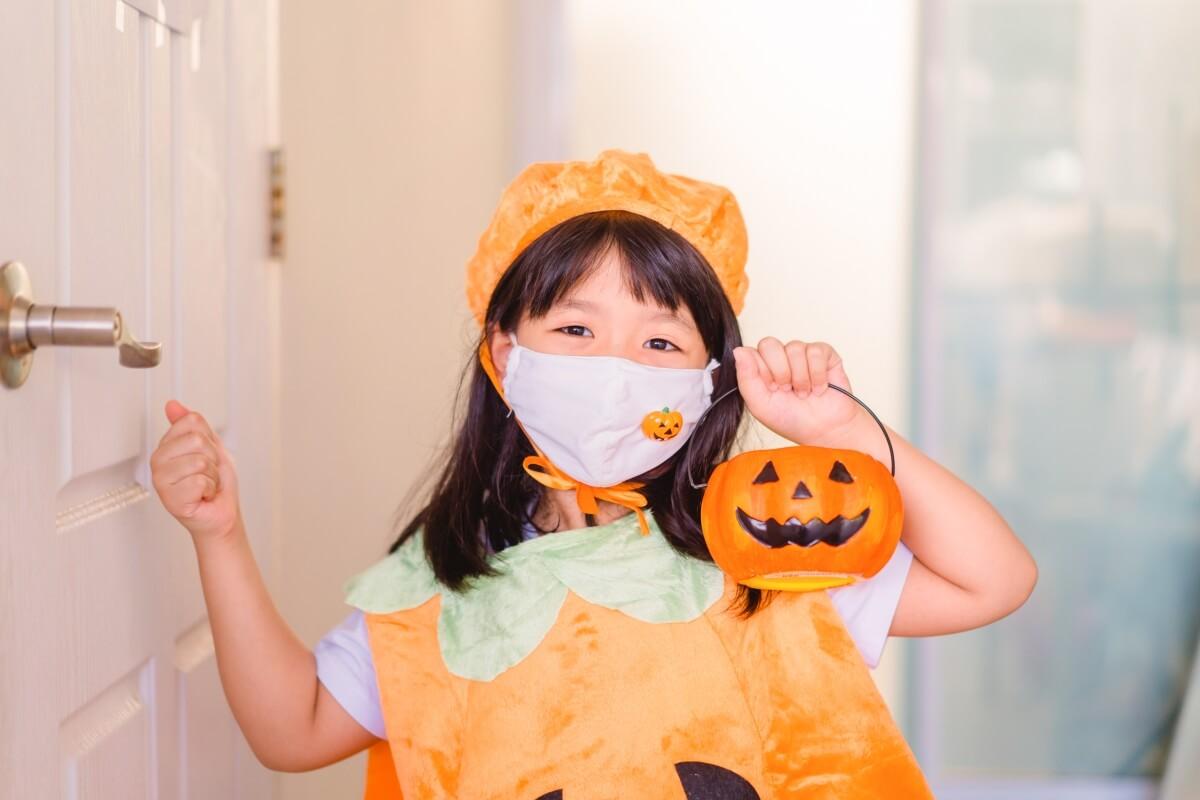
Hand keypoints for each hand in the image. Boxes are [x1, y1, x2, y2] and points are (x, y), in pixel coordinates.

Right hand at [150, 399, 241, 541]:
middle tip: (207, 473)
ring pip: (199, 461)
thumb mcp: (210, 446)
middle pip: (196, 440)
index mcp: (166, 447)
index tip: (206, 455)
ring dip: (212, 476)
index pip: (191, 422)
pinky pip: (199, 481)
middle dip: (212, 458)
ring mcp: (161, 481)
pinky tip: (202, 497)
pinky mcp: (170, 500)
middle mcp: (158, 462)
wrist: (222, 512)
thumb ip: (192, 424)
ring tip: (205, 485)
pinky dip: (209, 490)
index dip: (209, 438)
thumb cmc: (216, 482)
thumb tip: (172, 405)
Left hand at [732, 338, 865, 445]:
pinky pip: (815, 351)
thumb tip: (738, 350)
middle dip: (779, 371)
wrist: (824, 431)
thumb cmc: (791, 419)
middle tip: (787, 390)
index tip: (771, 389)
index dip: (762, 371)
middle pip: (769, 344)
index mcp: (762, 368)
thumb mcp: (760, 404)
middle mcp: (780, 357)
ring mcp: (802, 354)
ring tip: (804, 393)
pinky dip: (817, 374)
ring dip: (800, 377)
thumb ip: (746, 378)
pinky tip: (819, 388)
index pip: (751, 352)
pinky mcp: (824, 353)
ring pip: (794, 347)